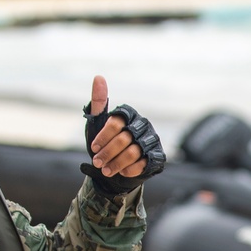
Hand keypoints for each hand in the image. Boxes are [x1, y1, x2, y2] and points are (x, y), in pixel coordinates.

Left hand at [81, 75, 166, 193]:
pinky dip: (129, 170)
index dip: (103, 137)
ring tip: (106, 170)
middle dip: (107, 153)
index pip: (116, 123)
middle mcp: (143, 124)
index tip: (93, 148)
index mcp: (129, 114)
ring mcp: (152, 139)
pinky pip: (143, 163)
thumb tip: (98, 77)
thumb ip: (98, 102)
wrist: (118, 165)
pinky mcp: (157, 154)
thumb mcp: (98, 123)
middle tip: (97, 162)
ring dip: (116, 164)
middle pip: (123, 139)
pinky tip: (121, 172)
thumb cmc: (106, 142)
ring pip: (132, 152)